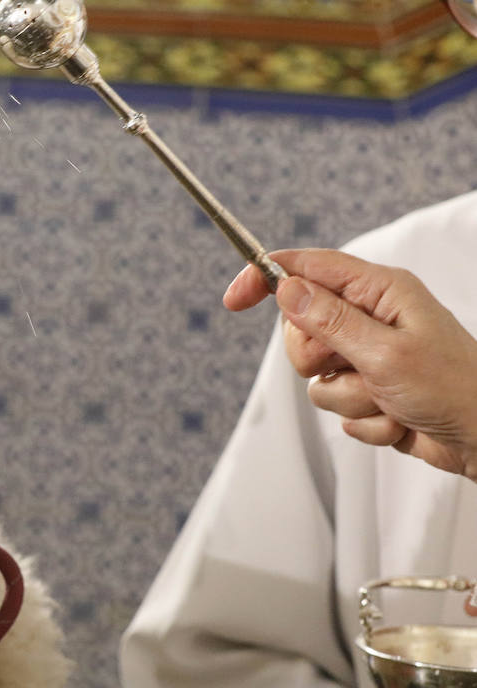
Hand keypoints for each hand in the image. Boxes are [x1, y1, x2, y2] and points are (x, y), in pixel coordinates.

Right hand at [223, 249, 476, 480]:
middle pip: (300, 328)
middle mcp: (371, 318)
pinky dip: (362, 419)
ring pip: (315, 376)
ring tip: (386, 400)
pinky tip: (396, 419)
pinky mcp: (370, 391)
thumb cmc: (454, 388)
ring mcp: (369, 357)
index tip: (233, 300)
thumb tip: (287, 288)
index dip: (266, 278)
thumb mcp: (384, 351)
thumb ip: (330, 319)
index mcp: (380, 291)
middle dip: (314, 358)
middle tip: (347, 366)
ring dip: (346, 396)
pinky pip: (336, 405)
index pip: (307, 268)